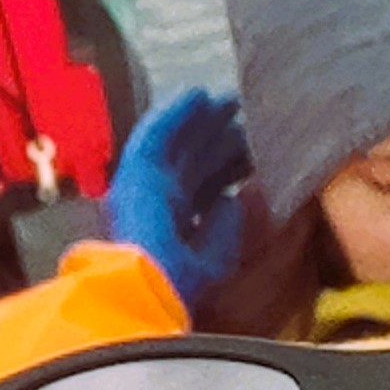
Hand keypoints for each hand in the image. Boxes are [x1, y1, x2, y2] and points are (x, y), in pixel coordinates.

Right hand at [107, 87, 252, 308]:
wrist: (141, 295)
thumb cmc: (179, 288)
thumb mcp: (215, 259)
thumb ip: (225, 230)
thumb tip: (232, 199)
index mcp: (172, 228)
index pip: (203, 188)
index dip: (227, 167)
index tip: (255, 149)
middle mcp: (156, 205)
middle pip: (192, 162)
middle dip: (217, 139)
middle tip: (246, 114)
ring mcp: (142, 187)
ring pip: (175, 143)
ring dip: (199, 120)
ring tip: (229, 99)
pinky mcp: (133, 172)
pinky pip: (155, 133)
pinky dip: (174, 113)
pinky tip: (197, 94)